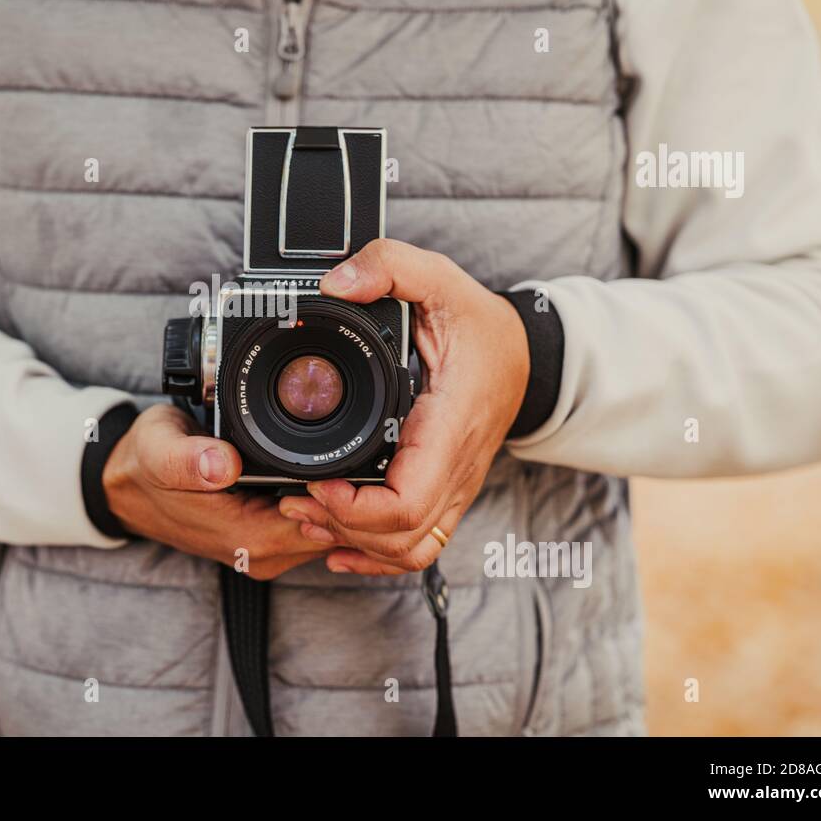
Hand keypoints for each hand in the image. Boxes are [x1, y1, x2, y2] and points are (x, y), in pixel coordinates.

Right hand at [105, 404, 333, 579]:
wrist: (127, 485)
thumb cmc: (145, 463)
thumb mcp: (159, 448)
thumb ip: (187, 459)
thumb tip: (222, 465)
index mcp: (247, 537)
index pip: (326, 528)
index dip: (343, 496)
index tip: (346, 457)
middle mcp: (262, 552)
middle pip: (335, 532)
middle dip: (351, 497)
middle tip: (355, 450)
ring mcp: (264, 549)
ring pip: (328, 530)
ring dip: (340, 500)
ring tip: (339, 455)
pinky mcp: (265, 539)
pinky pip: (312, 525)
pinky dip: (322, 503)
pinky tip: (320, 474)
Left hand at [277, 239, 529, 575]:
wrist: (526, 353)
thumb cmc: (480, 323)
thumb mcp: (438, 278)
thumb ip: (389, 266)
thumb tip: (336, 282)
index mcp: (449, 426)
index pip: (407, 502)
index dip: (355, 509)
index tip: (316, 483)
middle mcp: (456, 468)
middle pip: (401, 536)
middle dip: (340, 526)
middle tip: (294, 498)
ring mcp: (455, 487)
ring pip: (409, 549)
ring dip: (355, 543)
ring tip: (308, 515)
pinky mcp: (447, 492)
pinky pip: (418, 544)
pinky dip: (376, 554)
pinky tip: (339, 544)